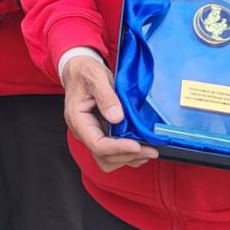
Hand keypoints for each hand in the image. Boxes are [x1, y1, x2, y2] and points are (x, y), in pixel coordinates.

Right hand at [61, 56, 157, 172]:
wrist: (78, 70)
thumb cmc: (85, 72)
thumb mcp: (95, 77)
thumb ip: (105, 96)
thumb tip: (117, 118)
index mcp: (78, 120)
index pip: (97, 144)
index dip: (118, 148)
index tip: (137, 145)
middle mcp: (83, 132)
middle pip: (104, 157)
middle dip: (128, 156)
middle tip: (151, 150)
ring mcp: (92, 134)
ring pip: (108, 160)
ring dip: (129, 159)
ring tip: (148, 151)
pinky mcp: (100, 133)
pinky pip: (112, 153)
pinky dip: (127, 154)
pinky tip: (141, 148)